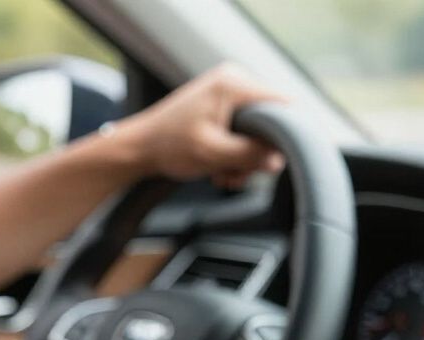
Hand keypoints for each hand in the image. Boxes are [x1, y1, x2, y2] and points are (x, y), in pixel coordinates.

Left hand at [117, 63, 283, 188]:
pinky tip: (217, 168)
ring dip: (242, 159)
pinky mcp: (220, 107)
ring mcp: (227, 93)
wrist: (140, 147)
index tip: (271, 160)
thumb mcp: (212, 154)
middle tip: (235, 174)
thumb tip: (278, 160)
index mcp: (234, 84)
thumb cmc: (168, 146)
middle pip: (269, 122)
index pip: (282, 104)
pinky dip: (232, 154)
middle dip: (254, 154)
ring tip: (221, 174)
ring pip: (255, 132)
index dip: (284, 134)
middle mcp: (234, 81)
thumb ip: (247, 156)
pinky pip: (240, 132)